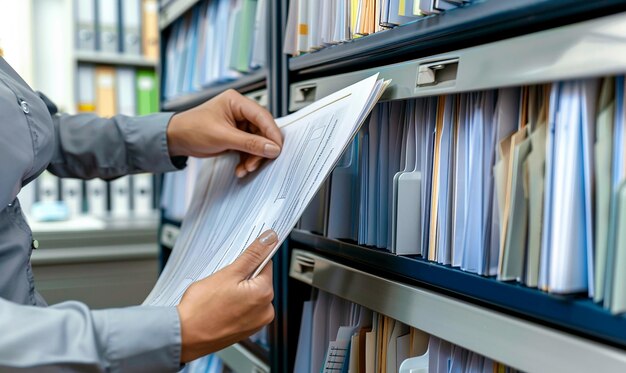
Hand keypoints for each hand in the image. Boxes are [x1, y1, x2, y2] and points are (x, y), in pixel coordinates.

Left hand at [166, 89, 282, 177]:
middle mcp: (240, 111)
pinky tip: (241, 168)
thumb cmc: (191, 129)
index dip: (272, 133)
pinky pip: (249, 148)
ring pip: (257, 142)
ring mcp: (238, 124)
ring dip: (253, 157)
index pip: (262, 116)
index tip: (277, 149)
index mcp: (236, 101)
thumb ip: (249, 143)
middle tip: (257, 163)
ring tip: (246, 168)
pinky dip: (247, 159)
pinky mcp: (236, 136)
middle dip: (260, 149)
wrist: (175, 139)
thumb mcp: (222, 137)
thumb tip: (272, 148)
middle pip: (262, 131)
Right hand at [176, 230, 276, 362]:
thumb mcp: (229, 273)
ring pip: (250, 294)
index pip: (266, 264)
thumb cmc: (202, 308)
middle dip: (242, 277)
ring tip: (219, 296)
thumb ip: (252, 255)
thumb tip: (269, 239)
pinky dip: (234, 304)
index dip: (249, 260)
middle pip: (259, 280)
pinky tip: (220, 306)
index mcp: (265, 294)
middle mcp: (265, 311)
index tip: (236, 262)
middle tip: (222, 282)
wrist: (184, 335)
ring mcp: (256, 323)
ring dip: (237, 291)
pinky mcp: (245, 330)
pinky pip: (244, 309)